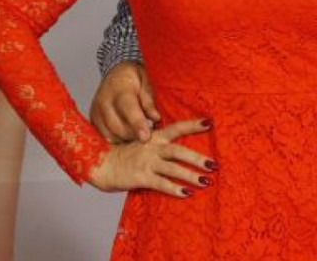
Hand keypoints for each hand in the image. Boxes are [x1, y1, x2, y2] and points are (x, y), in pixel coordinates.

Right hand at [88, 118, 216, 195]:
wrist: (102, 164)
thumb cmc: (126, 155)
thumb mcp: (144, 143)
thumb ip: (160, 144)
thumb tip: (182, 149)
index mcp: (154, 137)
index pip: (176, 128)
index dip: (192, 125)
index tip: (209, 123)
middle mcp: (152, 148)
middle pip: (179, 151)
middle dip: (198, 158)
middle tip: (214, 164)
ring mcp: (147, 162)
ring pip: (173, 168)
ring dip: (191, 175)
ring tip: (206, 181)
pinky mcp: (141, 177)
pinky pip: (161, 184)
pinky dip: (175, 189)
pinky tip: (187, 193)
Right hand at [91, 61, 159, 142]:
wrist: (116, 72)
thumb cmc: (134, 77)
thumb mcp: (146, 82)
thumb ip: (149, 100)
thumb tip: (155, 118)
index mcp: (119, 89)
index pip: (128, 109)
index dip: (137, 124)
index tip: (146, 137)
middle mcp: (104, 101)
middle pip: (117, 126)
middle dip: (134, 136)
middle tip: (148, 138)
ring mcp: (96, 111)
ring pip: (110, 135)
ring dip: (126, 140)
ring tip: (139, 137)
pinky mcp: (94, 120)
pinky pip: (105, 136)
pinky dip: (117, 140)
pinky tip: (129, 138)